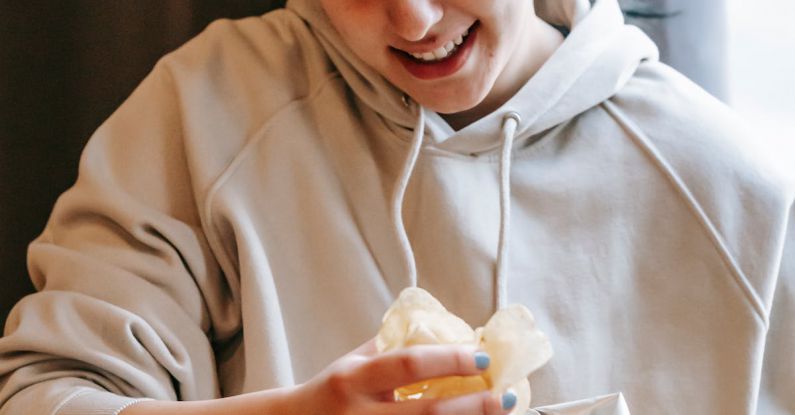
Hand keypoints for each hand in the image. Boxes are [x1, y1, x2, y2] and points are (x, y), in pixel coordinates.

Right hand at [121, 338, 516, 414]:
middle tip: (508, 395)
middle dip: (475, 406)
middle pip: (428, 414)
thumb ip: (388, 347)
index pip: (408, 365)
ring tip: (502, 413)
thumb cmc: (323, 394)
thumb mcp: (350, 364)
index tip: (483, 355)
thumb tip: (435, 328)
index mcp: (354, 381)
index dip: (449, 359)